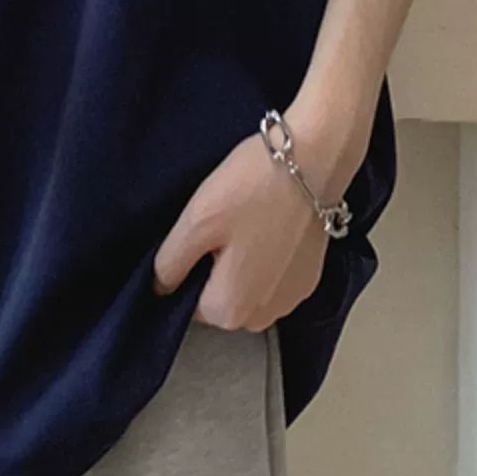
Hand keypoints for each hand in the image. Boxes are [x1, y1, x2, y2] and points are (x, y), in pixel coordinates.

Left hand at [152, 100, 360, 331]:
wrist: (317, 158)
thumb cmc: (253, 188)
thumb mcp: (195, 222)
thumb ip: (170, 265)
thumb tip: (159, 288)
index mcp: (231, 311)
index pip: (189, 304)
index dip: (187, 268)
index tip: (202, 235)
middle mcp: (263, 318)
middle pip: (219, 300)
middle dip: (214, 268)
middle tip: (224, 225)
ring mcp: (291, 300)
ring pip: (245, 289)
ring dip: (241, 264)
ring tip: (248, 223)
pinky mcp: (309, 280)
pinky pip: (271, 278)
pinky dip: (266, 258)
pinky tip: (269, 226)